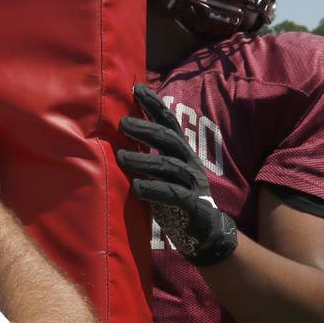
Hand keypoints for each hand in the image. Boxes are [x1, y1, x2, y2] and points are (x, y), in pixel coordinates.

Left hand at [117, 84, 236, 265]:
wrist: (205, 234)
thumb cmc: (176, 201)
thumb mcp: (162, 175)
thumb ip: (147, 157)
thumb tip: (119, 137)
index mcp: (181, 153)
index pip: (169, 123)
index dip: (155, 105)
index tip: (136, 89)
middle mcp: (188, 163)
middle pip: (168, 139)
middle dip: (146, 128)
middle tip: (122, 123)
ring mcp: (192, 184)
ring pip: (168, 165)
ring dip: (144, 160)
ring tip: (121, 156)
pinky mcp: (193, 205)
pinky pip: (173, 195)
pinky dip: (155, 189)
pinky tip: (137, 188)